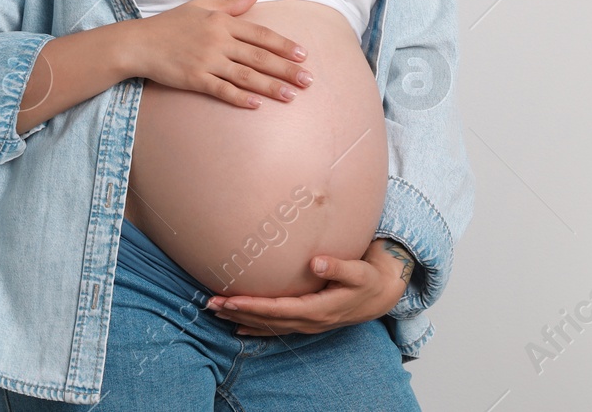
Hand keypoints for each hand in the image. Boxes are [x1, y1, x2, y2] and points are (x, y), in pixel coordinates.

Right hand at [126, 0, 312, 108]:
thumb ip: (230, 3)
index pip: (261, 34)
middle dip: (287, 69)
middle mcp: (218, 41)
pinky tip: (257, 105)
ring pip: (246, 75)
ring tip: (291, 96)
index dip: (284, 45)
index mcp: (222, 22)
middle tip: (308, 80)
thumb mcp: (200, 6)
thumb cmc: (169, 24)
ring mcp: (207, 61)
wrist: (138, 43)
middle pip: (260, 57)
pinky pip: (222, 90)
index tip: (304, 54)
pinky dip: (240, 97)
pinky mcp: (195, 79)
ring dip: (271, 86)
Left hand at [205, 238, 414, 335]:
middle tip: (210, 304)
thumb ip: (338, 266)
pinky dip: (255, 329)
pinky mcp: (306, 321)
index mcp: (319, 309)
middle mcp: (309, 322)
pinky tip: (238, 330)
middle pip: (267, 320)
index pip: (278, 310)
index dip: (253, 306)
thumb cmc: (368, 279)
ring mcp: (307, 324)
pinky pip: (276, 328)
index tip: (231, 299)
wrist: (380, 295)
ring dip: (241, 319)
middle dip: (238, 313)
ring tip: (215, 311)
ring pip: (268, 325)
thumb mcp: (359, 271)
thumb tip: (316, 261)